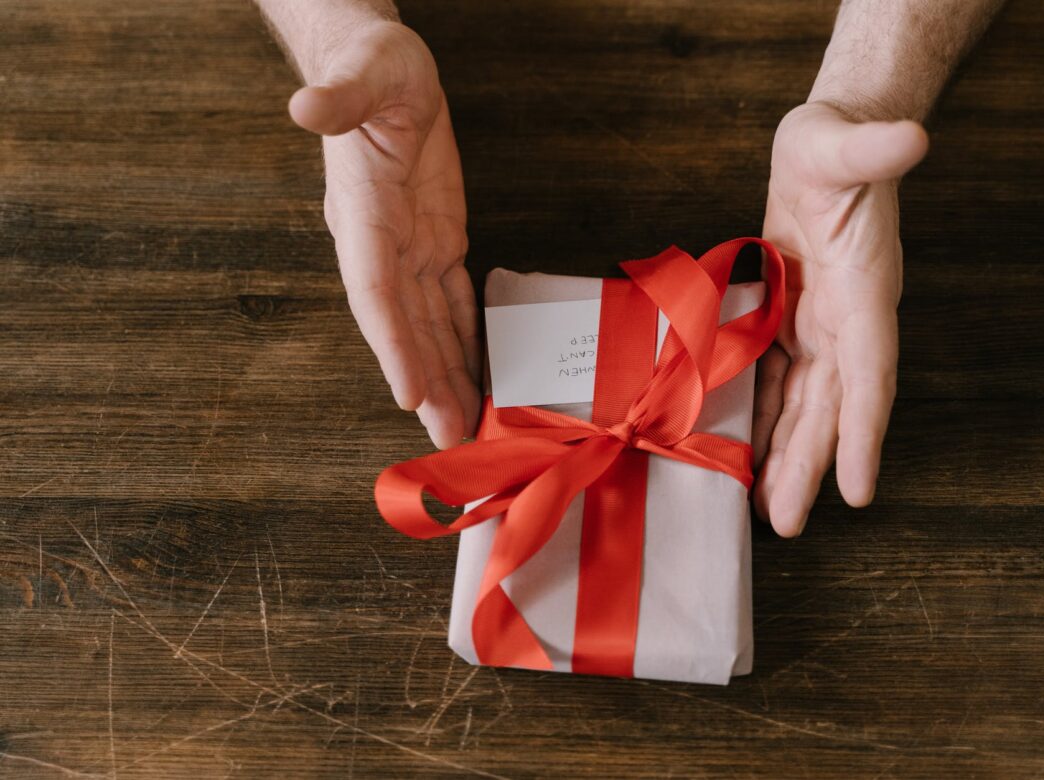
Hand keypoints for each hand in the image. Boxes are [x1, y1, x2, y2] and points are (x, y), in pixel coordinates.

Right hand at [289, 21, 479, 448]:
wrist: (385, 69)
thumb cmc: (373, 66)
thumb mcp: (366, 70)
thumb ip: (340, 96)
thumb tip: (306, 106)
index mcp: (363, 212)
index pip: (374, 289)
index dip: (390, 343)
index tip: (409, 393)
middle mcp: (382, 242)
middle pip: (404, 327)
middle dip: (427, 383)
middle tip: (448, 439)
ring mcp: (410, 246)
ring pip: (430, 324)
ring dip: (448, 376)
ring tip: (465, 427)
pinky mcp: (438, 240)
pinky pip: (452, 300)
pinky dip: (464, 339)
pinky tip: (476, 375)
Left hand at [752, 101, 928, 536]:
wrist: (824, 148)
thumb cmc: (834, 144)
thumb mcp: (842, 140)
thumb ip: (872, 147)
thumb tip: (912, 139)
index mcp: (864, 290)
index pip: (871, 371)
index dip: (866, 430)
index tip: (860, 489)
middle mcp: (845, 320)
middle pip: (832, 406)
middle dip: (811, 465)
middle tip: (788, 524)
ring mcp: (816, 326)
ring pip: (804, 404)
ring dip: (786, 456)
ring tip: (767, 512)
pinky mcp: (788, 322)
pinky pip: (775, 380)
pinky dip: (764, 418)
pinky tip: (747, 455)